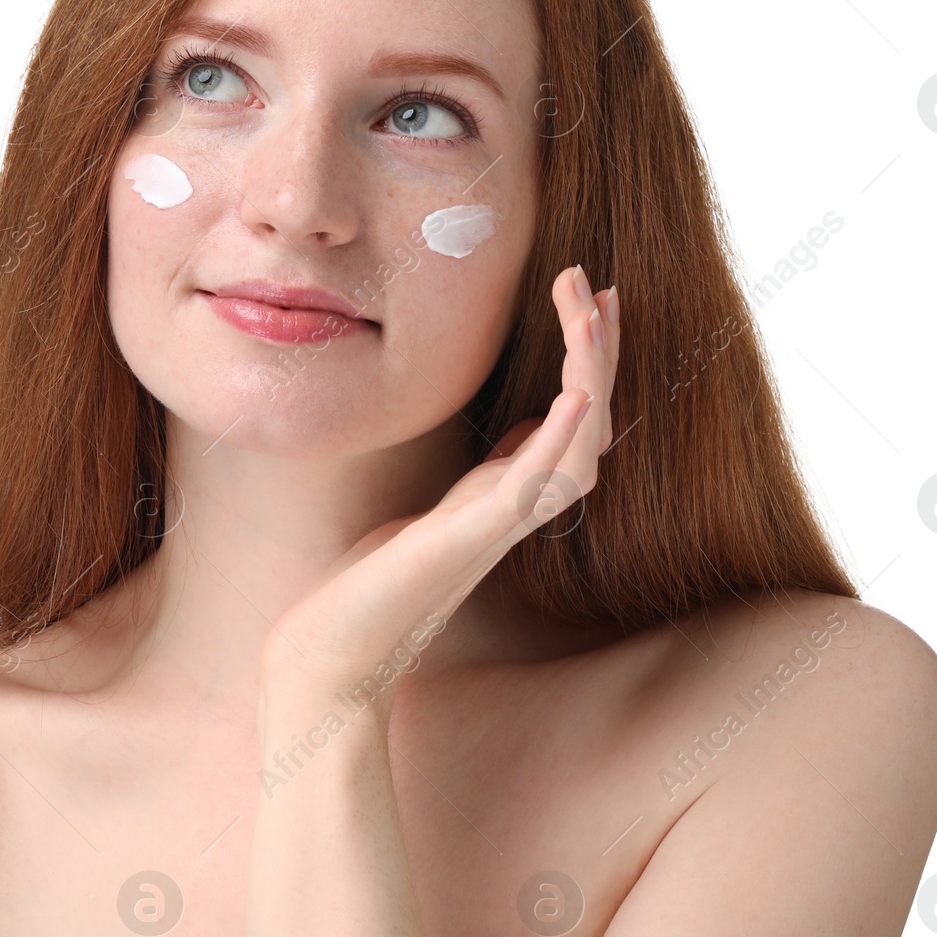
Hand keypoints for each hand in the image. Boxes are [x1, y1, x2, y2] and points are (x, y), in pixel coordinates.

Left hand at [259, 264, 620, 716]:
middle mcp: (520, 506)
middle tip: (596, 285)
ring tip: (591, 313)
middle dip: (599, 350)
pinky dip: (563, 435)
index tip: (592, 298)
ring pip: (578, 442)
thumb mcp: (443, 507)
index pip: (575, 414)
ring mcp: (501, 524)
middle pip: (591, 419)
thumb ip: (491, 472)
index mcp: (511, 493)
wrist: (337, 650)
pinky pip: (535, 482)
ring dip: (592, 374)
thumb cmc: (379, 584)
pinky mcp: (472, 538)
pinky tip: (578, 393)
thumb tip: (530, 429)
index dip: (592, 359)